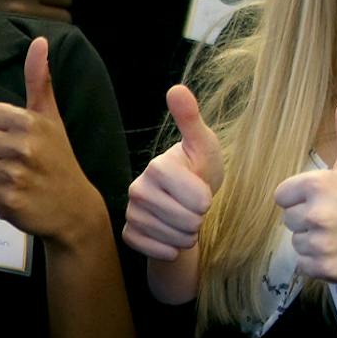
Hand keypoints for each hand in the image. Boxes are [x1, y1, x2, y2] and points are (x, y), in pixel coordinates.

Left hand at [0, 36, 105, 243]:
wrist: (74, 208)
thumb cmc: (58, 159)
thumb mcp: (51, 117)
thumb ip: (39, 80)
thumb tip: (39, 41)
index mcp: (29, 122)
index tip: (7, 136)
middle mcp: (21, 146)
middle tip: (7, 158)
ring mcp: (14, 175)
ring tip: (7, 175)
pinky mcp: (6, 200)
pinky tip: (6, 192)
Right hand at [124, 84, 223, 258]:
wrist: (184, 202)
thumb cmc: (198, 170)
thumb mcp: (203, 145)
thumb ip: (191, 119)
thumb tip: (176, 88)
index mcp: (156, 167)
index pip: (196, 199)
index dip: (207, 200)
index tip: (203, 192)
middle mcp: (137, 189)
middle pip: (187, 221)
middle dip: (199, 220)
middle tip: (194, 209)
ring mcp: (131, 212)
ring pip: (173, 238)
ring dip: (187, 236)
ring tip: (185, 222)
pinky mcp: (129, 233)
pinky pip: (154, 250)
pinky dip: (170, 249)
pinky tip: (171, 238)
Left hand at [273, 92, 336, 286]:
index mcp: (318, 184)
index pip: (282, 195)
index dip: (302, 198)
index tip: (328, 200)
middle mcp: (317, 213)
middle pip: (288, 220)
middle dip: (309, 220)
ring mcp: (321, 242)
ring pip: (296, 242)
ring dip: (314, 242)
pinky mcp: (325, 267)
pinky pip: (303, 264)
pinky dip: (318, 263)